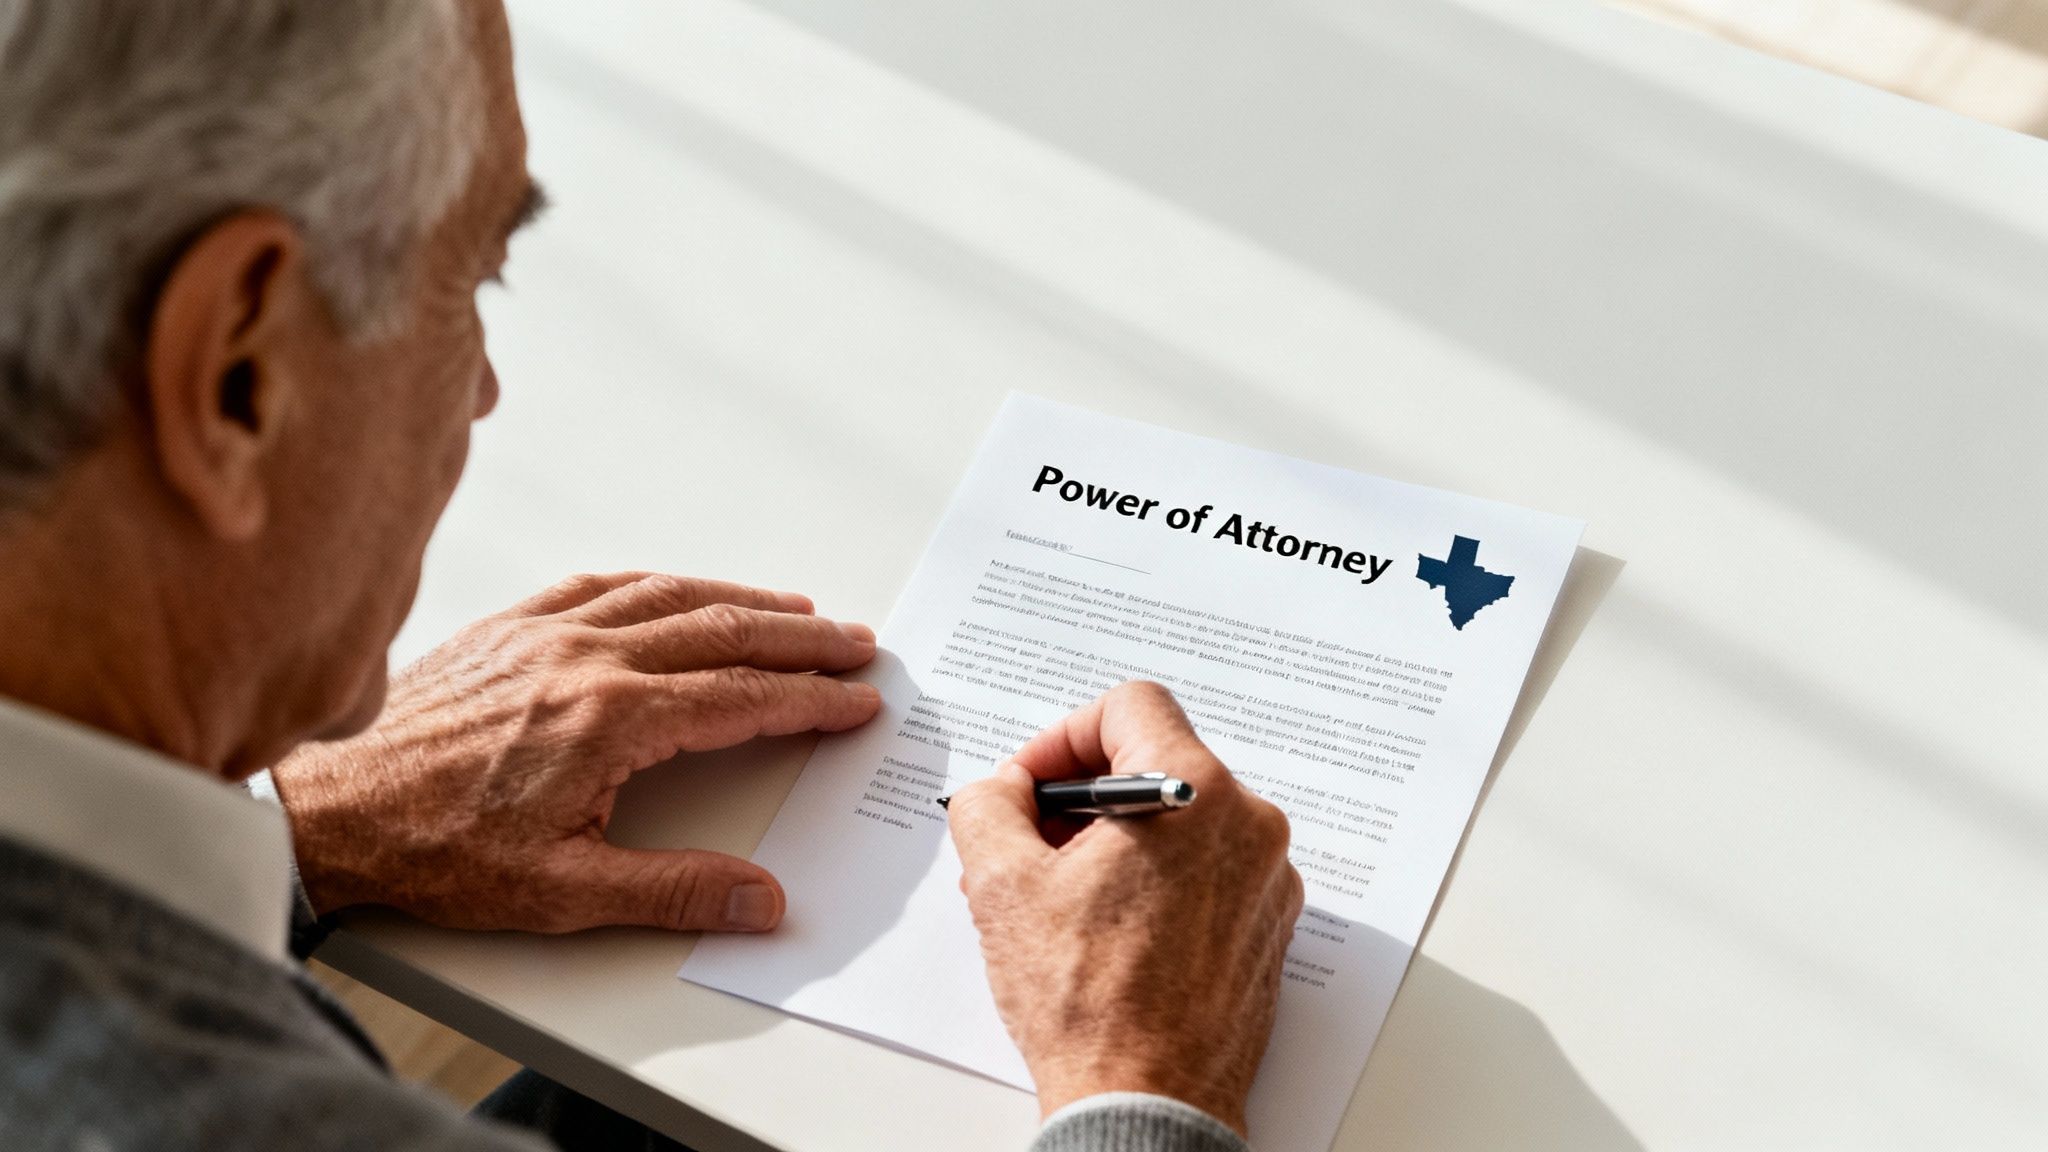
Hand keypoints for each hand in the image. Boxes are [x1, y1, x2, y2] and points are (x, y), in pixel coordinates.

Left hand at [270, 571, 880, 933]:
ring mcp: (545, 632)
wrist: (331, 810)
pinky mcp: (507, 626)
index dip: (810, 699)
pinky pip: (599, 583)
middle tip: (856, 645)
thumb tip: (761, 900)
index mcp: (611, 718)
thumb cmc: (437, 850)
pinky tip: (678, 588)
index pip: (741, 697)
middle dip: (800, 640)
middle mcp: (586, 658)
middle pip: (722, 631)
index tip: (857, 699)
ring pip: (667, 596)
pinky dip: (657, 582)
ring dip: (741, 599)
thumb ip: (673, 891)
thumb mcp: (563, 891)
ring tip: (795, 611)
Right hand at [947, 681, 1302, 1134]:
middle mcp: (1249, 827)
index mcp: (1196, 794)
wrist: (1147, 1106)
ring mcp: (1267, 882)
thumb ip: (990, 805)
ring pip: (1179, 825)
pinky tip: (1102, 933)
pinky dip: (1152, 885)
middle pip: (1155, 766)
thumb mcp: (1002, 884)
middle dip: (1079, 800)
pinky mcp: (1266, 931)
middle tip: (1027, 847)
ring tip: (1055, 901)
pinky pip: (1205, 875)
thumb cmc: (1089, 1005)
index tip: (1032, 786)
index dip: (1064, 736)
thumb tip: (1000, 790)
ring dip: (1112, 846)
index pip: (1131, 707)